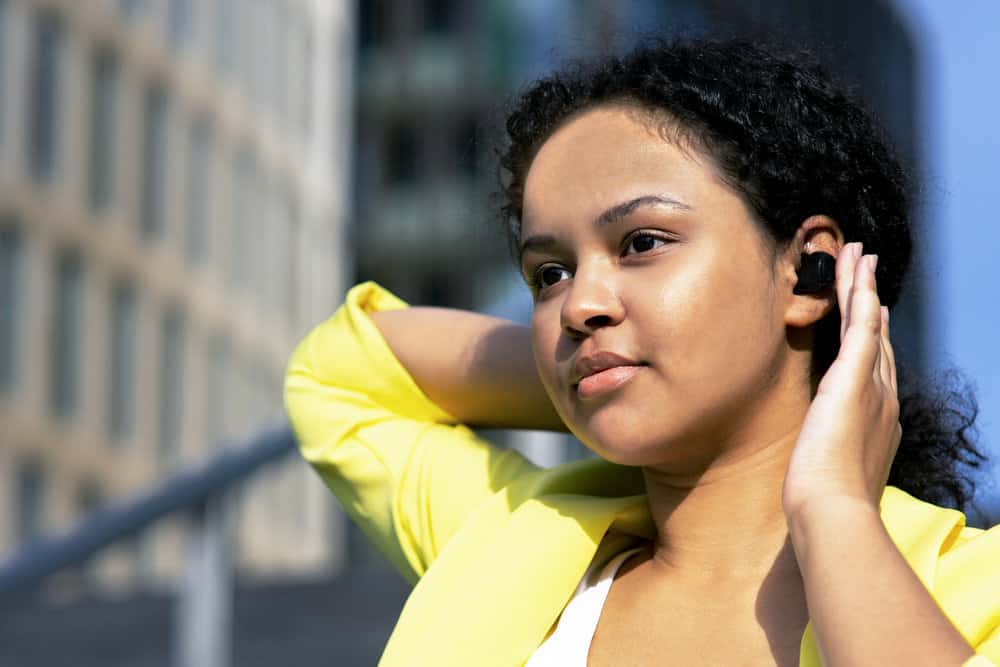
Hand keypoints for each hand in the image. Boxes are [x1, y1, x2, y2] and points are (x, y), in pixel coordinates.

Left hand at [782, 242, 901, 519]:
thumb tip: (818, 451)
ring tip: (859, 255)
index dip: (871, 335)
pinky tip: (857, 270)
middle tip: (866, 268)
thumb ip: (828, 451)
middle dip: (870, 301)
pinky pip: (860, 326)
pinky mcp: (853, 380)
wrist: (832, 512)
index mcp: (878, 420)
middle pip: (876, 337)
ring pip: (868, 323)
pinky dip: (860, 295)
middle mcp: (882, 398)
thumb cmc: (824, 502)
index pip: (874, 366)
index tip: (869, 312)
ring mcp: (872, 387)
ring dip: (863, 286)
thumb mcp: (830, 470)